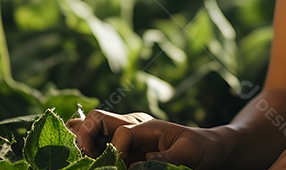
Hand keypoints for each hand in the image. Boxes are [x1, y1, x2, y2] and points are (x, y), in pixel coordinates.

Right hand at [67, 110, 230, 167]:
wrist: (210, 150)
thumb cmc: (201, 148)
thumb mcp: (188, 153)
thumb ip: (165, 160)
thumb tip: (135, 167)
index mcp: (144, 126)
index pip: (118, 132)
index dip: (114, 150)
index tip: (119, 166)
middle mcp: (130, 129)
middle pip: (96, 121)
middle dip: (85, 137)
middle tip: (86, 158)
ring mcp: (126, 141)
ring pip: (93, 133)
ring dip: (82, 143)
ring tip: (74, 158)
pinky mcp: (125, 155)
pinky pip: (100, 149)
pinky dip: (89, 153)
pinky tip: (83, 159)